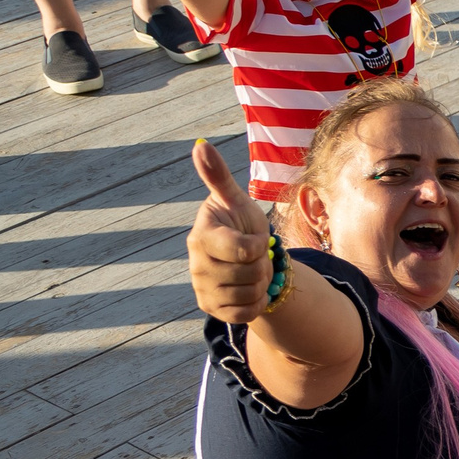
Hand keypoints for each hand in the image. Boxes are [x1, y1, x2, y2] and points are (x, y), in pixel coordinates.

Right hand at [187, 142, 273, 324]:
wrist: (247, 258)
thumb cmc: (240, 222)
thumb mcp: (235, 200)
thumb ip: (218, 176)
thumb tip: (200, 144)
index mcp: (201, 237)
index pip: (245, 249)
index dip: (259, 244)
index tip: (255, 237)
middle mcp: (196, 265)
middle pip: (252, 273)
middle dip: (261, 264)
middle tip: (253, 256)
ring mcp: (202, 289)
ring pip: (250, 293)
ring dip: (260, 283)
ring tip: (250, 270)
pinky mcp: (211, 309)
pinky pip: (246, 313)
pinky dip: (256, 303)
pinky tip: (248, 288)